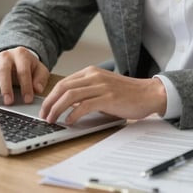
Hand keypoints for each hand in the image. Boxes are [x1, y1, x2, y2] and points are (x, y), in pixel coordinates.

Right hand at [0, 47, 49, 105]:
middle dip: (6, 87)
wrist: (16, 58)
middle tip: (9, 102)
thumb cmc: (28, 66)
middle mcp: (5, 56)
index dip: (26, 86)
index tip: (27, 99)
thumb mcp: (39, 70)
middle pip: (4, 70)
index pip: (23, 71)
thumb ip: (41, 78)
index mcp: (21, 54)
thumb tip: (38, 89)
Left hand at [39, 66, 166, 123]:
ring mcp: (101, 86)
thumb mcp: (103, 87)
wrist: (149, 93)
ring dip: (57, 108)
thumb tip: (68, 105)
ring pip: (71, 95)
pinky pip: (85, 105)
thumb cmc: (127, 93)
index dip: (51, 95)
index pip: (64, 82)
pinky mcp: (108, 97)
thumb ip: (87, 91)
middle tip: (43, 115)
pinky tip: (69, 121)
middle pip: (63, 87)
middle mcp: (94, 76)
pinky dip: (73, 113)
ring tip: (52, 119)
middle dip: (50, 102)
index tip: (45, 107)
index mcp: (91, 72)